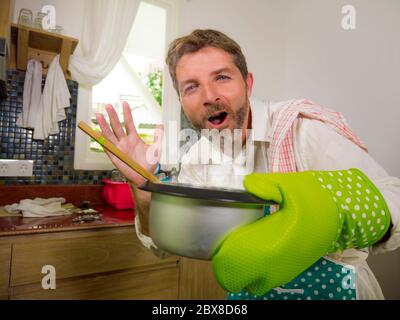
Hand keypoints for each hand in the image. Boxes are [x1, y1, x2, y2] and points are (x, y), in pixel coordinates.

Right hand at [96, 101, 163, 185]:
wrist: (144, 177)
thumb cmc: (149, 164)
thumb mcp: (155, 149)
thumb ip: (158, 137)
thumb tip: (161, 124)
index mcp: (134, 138)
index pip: (129, 122)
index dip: (127, 113)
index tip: (124, 103)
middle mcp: (125, 141)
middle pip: (117, 126)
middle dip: (113, 116)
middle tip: (108, 105)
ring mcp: (119, 148)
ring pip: (110, 134)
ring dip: (104, 125)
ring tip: (99, 115)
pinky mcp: (114, 156)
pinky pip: (106, 147)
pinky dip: (101, 141)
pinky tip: (96, 133)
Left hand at [211, 169, 389, 294]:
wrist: (344, 209)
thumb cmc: (316, 197)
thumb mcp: (290, 184)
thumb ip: (265, 185)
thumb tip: (245, 185)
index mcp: (278, 243)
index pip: (244, 265)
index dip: (228, 260)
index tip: (221, 245)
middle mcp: (282, 263)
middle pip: (248, 282)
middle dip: (234, 268)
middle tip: (227, 247)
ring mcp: (289, 269)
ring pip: (259, 283)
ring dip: (246, 270)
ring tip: (239, 248)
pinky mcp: (294, 268)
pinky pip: (269, 278)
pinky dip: (257, 269)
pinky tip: (255, 249)